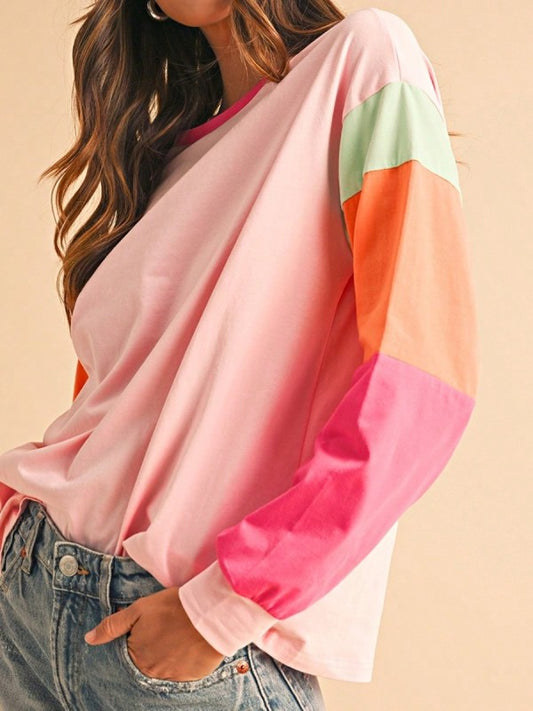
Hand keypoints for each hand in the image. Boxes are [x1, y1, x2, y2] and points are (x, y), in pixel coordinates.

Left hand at [84, 586, 225, 682]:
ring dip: (170, 653)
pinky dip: (186, 659)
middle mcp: (153, 672)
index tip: (153, 626)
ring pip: (166, 666)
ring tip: (180, 633)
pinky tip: (191, 643)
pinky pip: (184, 671)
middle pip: (149, 661)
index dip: (141, 637)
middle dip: (155, 646)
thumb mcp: (139, 610)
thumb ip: (112, 626)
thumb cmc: (172, 607)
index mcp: (138, 656)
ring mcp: (174, 676)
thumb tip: (88, 639)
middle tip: (168, 628)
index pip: (132, 652)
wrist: (209, 612)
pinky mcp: (193, 677)